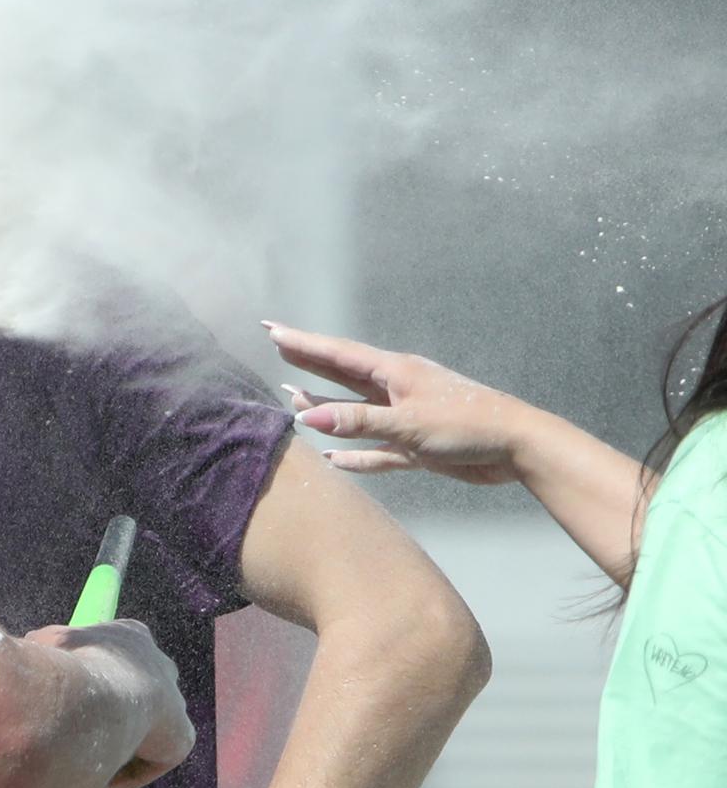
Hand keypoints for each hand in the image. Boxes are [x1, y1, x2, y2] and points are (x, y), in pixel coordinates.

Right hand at [25, 619, 194, 787]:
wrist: (100, 694)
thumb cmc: (69, 663)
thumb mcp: (47, 643)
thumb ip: (47, 650)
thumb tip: (35, 655)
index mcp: (131, 635)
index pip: (114, 656)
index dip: (91, 676)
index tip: (70, 697)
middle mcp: (159, 663)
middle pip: (135, 690)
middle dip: (111, 710)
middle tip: (80, 731)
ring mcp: (175, 701)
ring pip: (144, 726)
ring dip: (119, 740)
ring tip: (86, 757)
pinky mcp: (181, 737)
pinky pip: (151, 758)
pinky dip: (126, 770)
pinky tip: (102, 778)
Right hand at [265, 322, 523, 485]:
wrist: (517, 448)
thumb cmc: (466, 426)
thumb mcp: (408, 423)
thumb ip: (359, 422)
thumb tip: (306, 418)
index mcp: (395, 372)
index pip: (338, 354)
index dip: (303, 342)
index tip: (271, 329)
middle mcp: (396, 390)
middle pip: (342, 374)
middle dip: (310, 360)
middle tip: (277, 343)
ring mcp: (405, 418)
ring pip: (356, 412)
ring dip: (326, 407)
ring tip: (293, 396)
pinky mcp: (416, 447)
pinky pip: (375, 451)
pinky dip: (354, 455)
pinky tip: (334, 459)